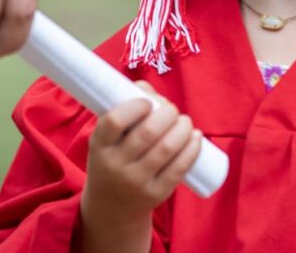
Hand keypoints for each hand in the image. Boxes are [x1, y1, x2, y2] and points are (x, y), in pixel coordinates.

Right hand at [82, 82, 202, 224]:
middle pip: (148, 133)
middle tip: (172, 110)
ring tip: (185, 122)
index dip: (135, 106)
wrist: (112, 207)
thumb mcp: (106, 138)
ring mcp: (136, 182)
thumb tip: (147, 88)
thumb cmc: (112, 159)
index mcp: (99, 146)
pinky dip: (192, 149)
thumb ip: (123, 108)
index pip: (114, 121)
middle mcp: (115, 165)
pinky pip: (178, 169)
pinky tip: (196, 138)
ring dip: (183, 128)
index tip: (148, 102)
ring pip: (167, 149)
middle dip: (167, 114)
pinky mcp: (155, 194)